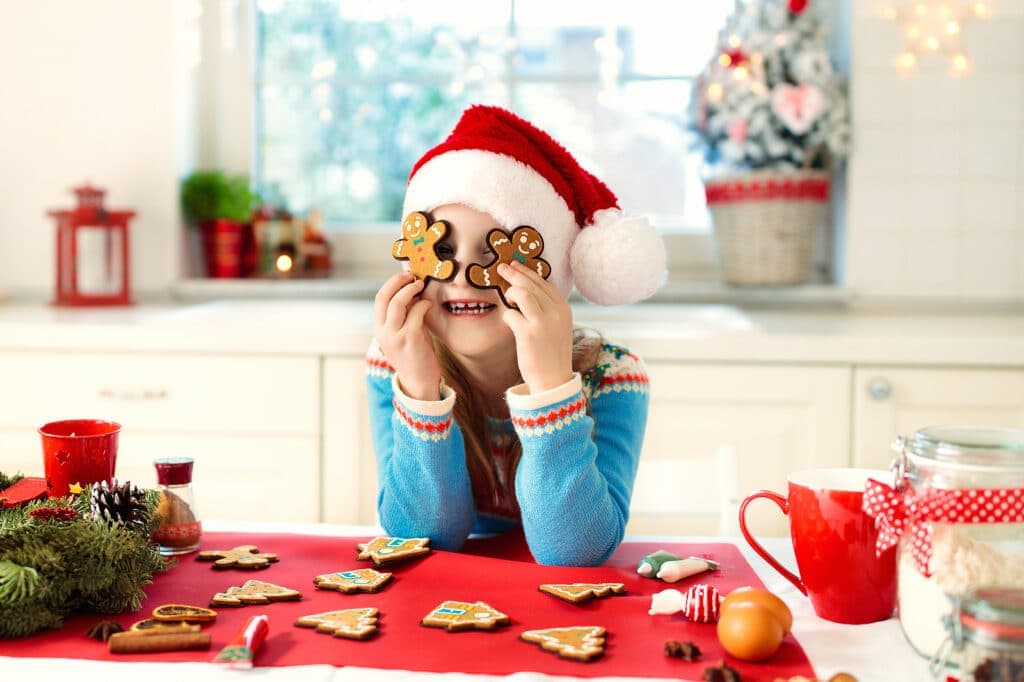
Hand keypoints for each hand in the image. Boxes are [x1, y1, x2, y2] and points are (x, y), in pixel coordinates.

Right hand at [373, 272, 440, 399]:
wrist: (419, 381)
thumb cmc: (415, 354)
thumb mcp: (404, 332)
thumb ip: (405, 314)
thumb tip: (412, 290)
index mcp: (379, 328)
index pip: (379, 298)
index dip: (392, 283)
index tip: (405, 276)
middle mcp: (383, 332)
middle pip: (385, 297)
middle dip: (399, 282)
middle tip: (413, 277)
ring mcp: (395, 336)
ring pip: (398, 303)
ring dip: (411, 290)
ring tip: (421, 286)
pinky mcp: (410, 339)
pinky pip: (416, 314)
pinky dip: (423, 305)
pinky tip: (429, 305)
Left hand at [498, 261, 573, 393]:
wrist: (553, 380)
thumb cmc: (550, 353)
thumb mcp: (556, 326)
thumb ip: (546, 309)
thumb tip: (524, 289)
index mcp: (564, 309)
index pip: (544, 282)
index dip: (527, 272)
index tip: (515, 264)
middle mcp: (556, 312)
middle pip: (532, 284)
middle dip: (514, 273)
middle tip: (502, 267)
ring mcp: (543, 322)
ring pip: (522, 293)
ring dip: (511, 291)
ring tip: (506, 296)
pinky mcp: (529, 333)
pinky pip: (511, 314)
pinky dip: (507, 315)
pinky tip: (509, 321)